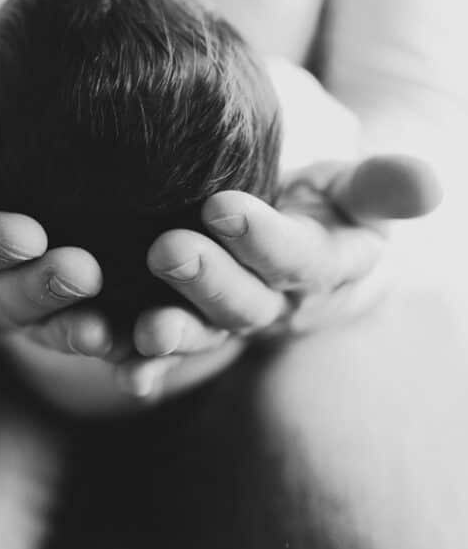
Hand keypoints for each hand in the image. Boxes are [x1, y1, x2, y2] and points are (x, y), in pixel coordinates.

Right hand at [0, 82, 102, 336]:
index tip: (24, 232)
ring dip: (80, 331)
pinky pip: (82, 337)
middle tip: (85, 271)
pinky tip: (157, 346)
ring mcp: (11, 310)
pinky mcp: (47, 316)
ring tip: (117, 329)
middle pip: (6, 297)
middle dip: (42, 289)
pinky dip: (115, 349)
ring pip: (47, 328)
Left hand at [101, 155, 441, 397]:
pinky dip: (143, 365)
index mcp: (324, 268)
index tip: (221, 206)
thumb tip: (429, 182)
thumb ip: (381, 186)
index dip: (263, 239)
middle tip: (166, 249)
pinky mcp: (195, 327)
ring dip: (173, 336)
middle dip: (207, 281)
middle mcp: (280, 306)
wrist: (308, 243)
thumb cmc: (331, 203)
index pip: (298, 259)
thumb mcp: (357, 188)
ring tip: (141, 328)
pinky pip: (170, 354)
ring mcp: (234, 323)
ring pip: (204, 334)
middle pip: (245, 303)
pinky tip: (118, 366)